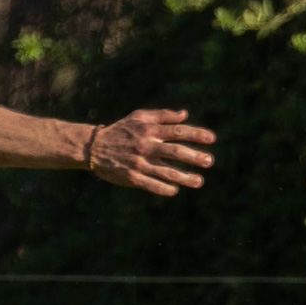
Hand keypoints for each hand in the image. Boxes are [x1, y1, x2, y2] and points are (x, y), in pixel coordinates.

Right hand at [90, 109, 214, 195]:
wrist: (93, 147)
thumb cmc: (121, 130)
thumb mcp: (139, 117)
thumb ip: (163, 115)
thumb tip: (184, 114)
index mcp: (149, 130)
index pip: (177, 131)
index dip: (196, 134)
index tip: (212, 139)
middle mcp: (145, 145)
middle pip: (175, 151)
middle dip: (194, 157)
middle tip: (209, 161)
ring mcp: (138, 162)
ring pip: (166, 172)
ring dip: (184, 177)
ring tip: (199, 181)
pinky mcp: (131, 177)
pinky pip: (151, 184)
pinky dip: (164, 188)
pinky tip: (175, 190)